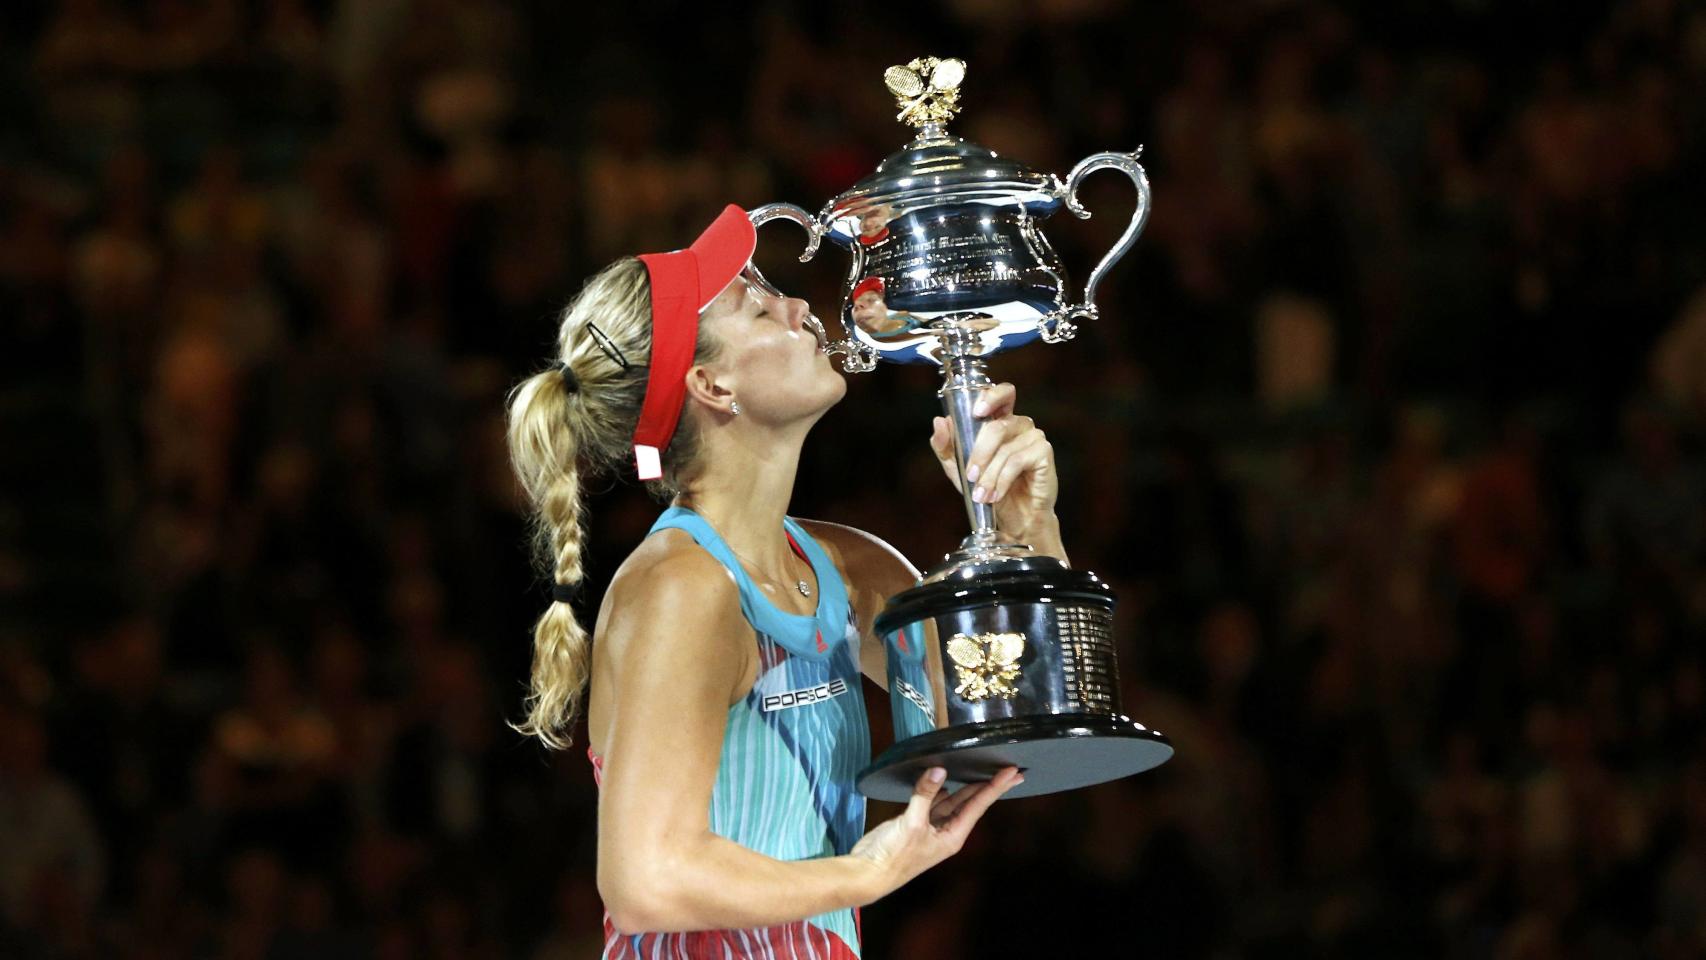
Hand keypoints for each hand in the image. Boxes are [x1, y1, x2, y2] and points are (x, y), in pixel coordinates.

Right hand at [850, 765, 1022, 895]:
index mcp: (953, 836)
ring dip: (965, 785)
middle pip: (972, 802)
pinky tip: (945, 778)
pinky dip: (938, 789)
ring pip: (953, 800)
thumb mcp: (911, 824)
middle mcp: (946, 831)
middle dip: (989, 786)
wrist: (869, 873)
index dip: (996, 787)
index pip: (979, 805)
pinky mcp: (915, 822)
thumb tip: (938, 770)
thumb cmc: (895, 855)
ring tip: (982, 768)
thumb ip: (925, 795)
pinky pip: (933, 801)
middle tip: (1010, 768)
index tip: (1013, 772)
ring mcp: (931, 827)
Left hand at [928, 382, 1058, 544]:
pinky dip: (1003, 480)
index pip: (1002, 394)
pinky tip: (996, 494)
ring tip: (982, 495)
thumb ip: (946, 446)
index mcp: (1000, 420)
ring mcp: (1033, 436)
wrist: (1016, 517)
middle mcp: (1018, 423)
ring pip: (1005, 448)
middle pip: (997, 426)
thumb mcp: (959, 469)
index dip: (991, 396)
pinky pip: (1018, 461)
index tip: (977, 412)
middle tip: (970, 476)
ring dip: (989, 475)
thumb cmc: (989, 488)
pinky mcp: (1044, 452)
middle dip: (979, 454)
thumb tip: (940, 421)